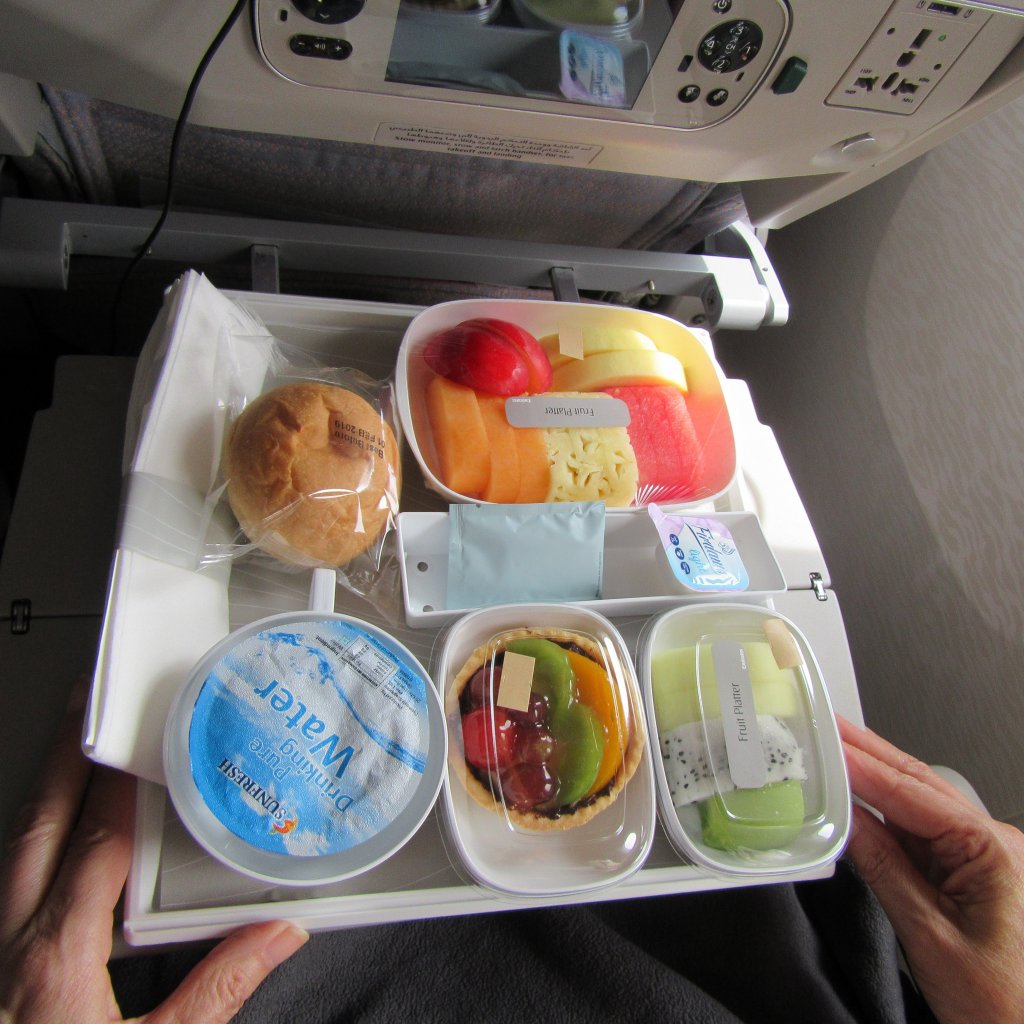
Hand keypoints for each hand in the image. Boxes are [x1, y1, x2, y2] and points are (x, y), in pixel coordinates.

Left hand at [0, 681, 307, 1022]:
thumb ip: (219, 989)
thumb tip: (278, 936)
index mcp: (56, 956)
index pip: (95, 842)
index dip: (119, 785)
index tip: (140, 740)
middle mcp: (11, 942)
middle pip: (37, 826)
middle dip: (63, 759)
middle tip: (83, 706)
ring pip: (15, 848)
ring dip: (45, 793)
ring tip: (72, 752)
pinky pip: (9, 881)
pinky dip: (35, 841)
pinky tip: (54, 841)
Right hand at [840, 717, 1023, 1023]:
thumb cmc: (1005, 1007)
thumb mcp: (930, 936)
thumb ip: (885, 869)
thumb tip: (847, 821)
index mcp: (993, 851)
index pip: (913, 794)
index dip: (863, 765)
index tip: (824, 743)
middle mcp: (993, 846)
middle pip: (919, 786)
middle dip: (869, 754)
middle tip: (826, 725)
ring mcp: (984, 859)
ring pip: (919, 805)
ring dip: (875, 778)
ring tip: (835, 751)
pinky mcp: (972, 876)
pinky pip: (921, 833)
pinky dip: (885, 814)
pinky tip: (859, 801)